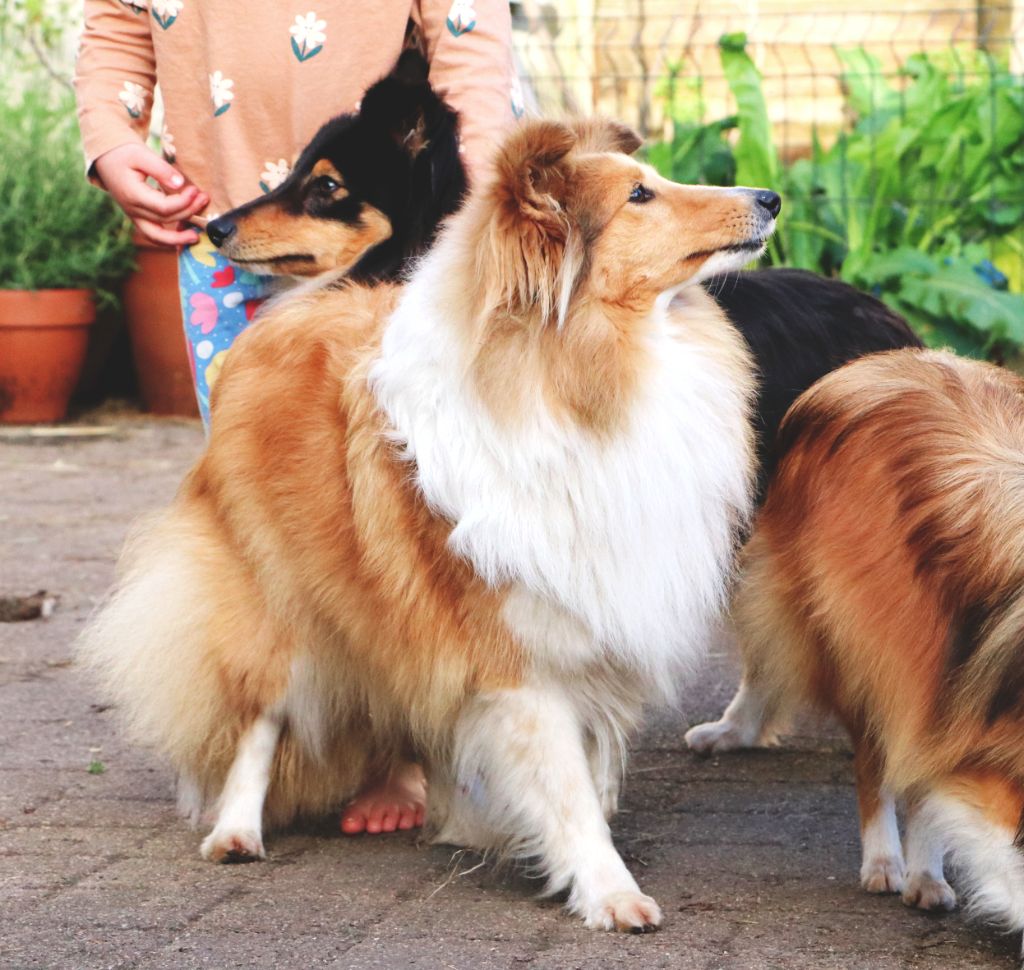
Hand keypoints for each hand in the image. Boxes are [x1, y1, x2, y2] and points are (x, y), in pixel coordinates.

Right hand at [93, 143, 208, 245]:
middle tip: (204, 199)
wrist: (105, 157)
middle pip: (165, 220)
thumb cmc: (123, 153)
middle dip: (188, 212)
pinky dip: (169, 239)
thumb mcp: (141, 154)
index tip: (195, 190)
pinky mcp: (138, 217)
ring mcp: (134, 216)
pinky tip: (184, 237)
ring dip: (178, 238)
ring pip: (157, 236)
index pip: (164, 208)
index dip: (183, 202)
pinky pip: (154, 235)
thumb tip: (180, 185)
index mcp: (133, 195)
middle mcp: (133, 210)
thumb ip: (161, 170)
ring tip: (196, 236)